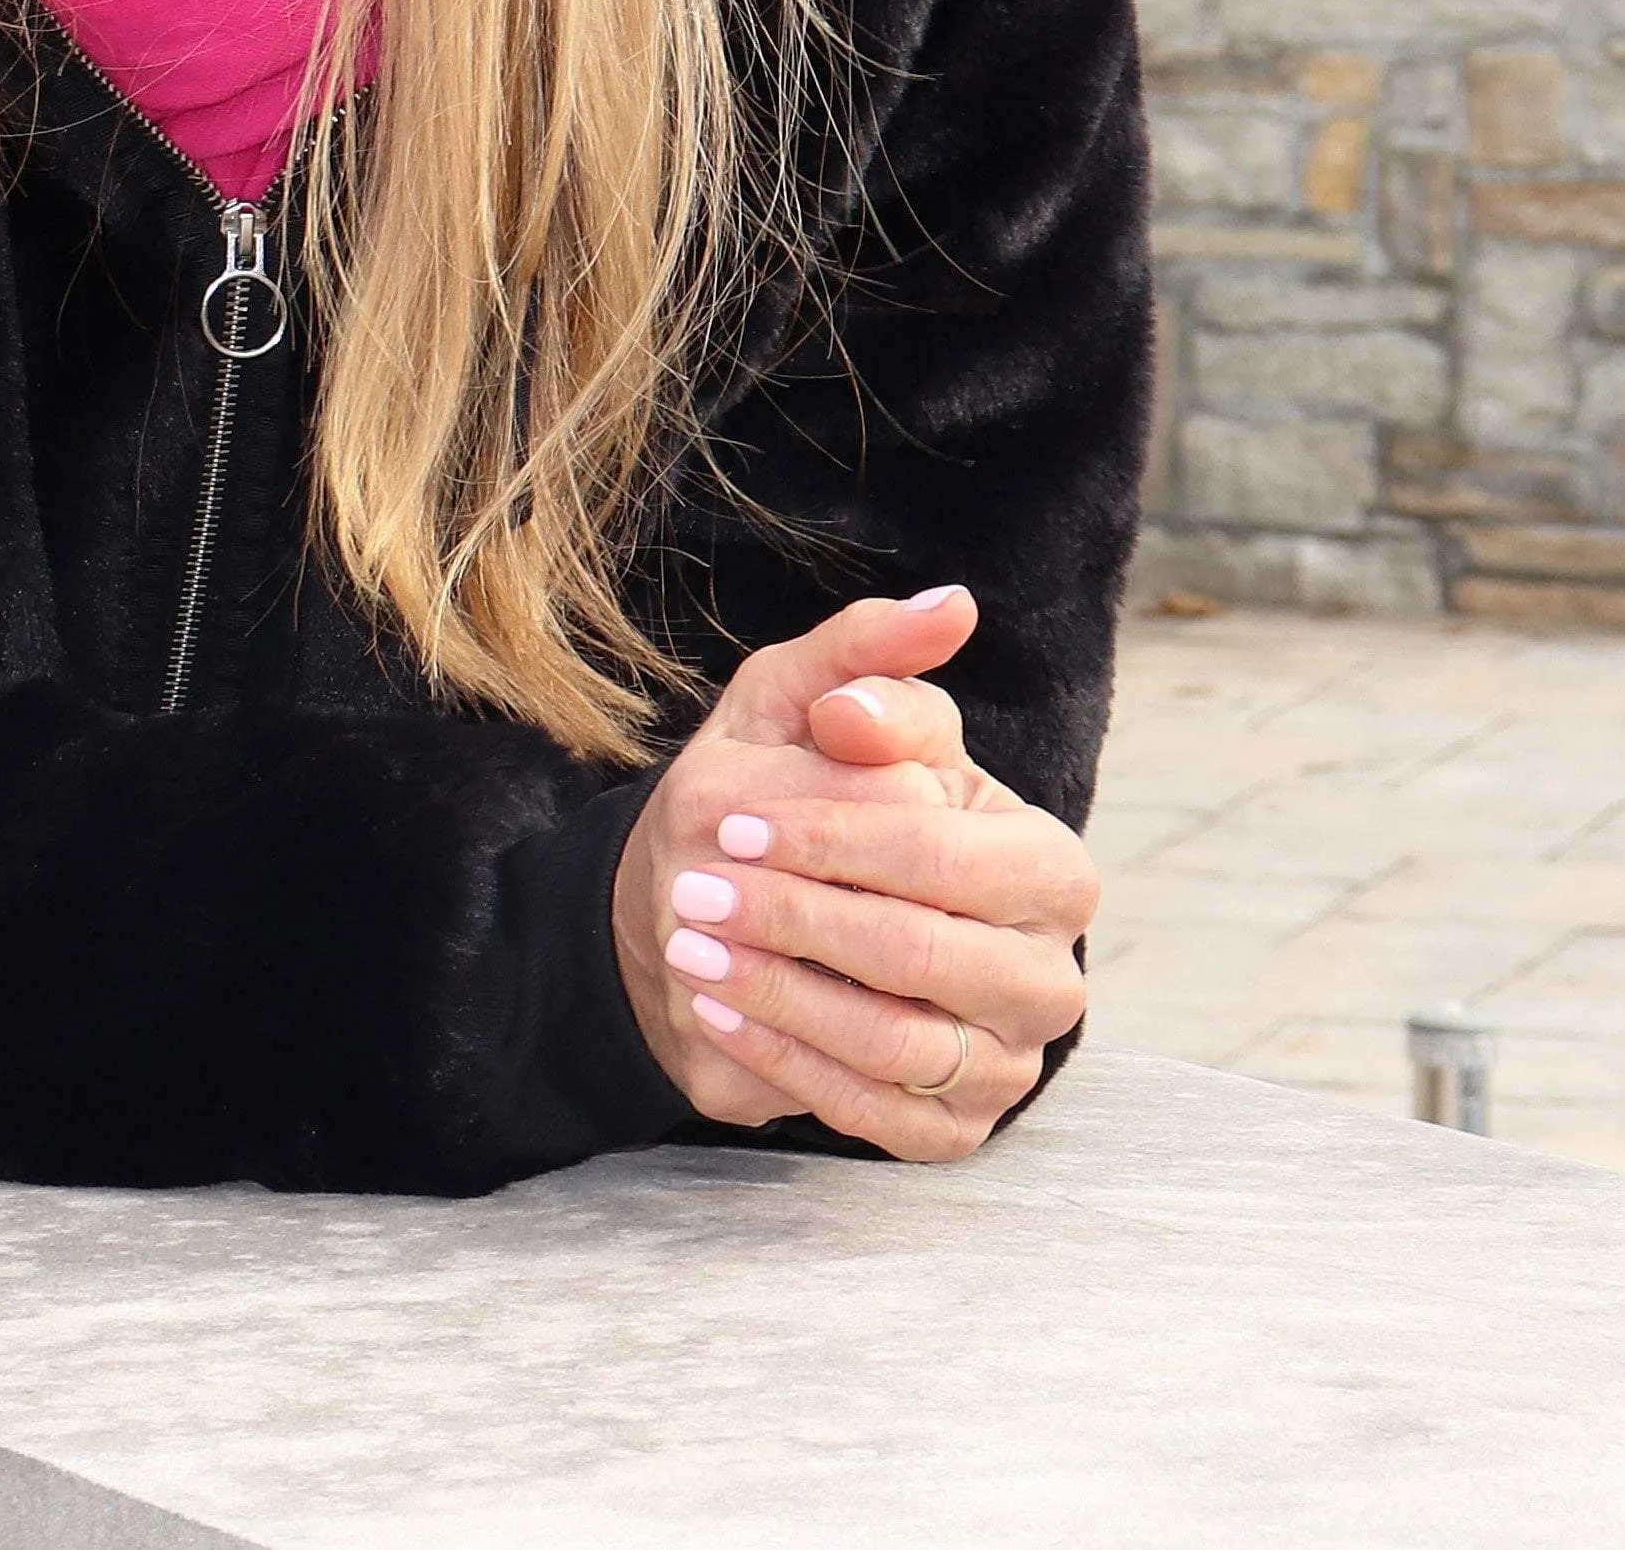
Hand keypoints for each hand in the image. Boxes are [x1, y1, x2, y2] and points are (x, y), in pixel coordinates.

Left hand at [610, 585, 1098, 1162]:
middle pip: (925, 949)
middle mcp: (1045, 967)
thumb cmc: (781, 792)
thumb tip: (950, 607)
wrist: (728, 909)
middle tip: (694, 894)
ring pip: (897, 1040)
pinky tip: (716, 1010)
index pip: (945, 850)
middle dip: (797, 918)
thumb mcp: (798, 707)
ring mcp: (1006, 1058)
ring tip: (690, 950)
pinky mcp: (953, 1128)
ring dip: (778, 994)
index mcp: (1041, 860)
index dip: (835, 834)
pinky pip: (875, 1113)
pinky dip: (783, 1060)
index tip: (732, 818)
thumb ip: (864, 666)